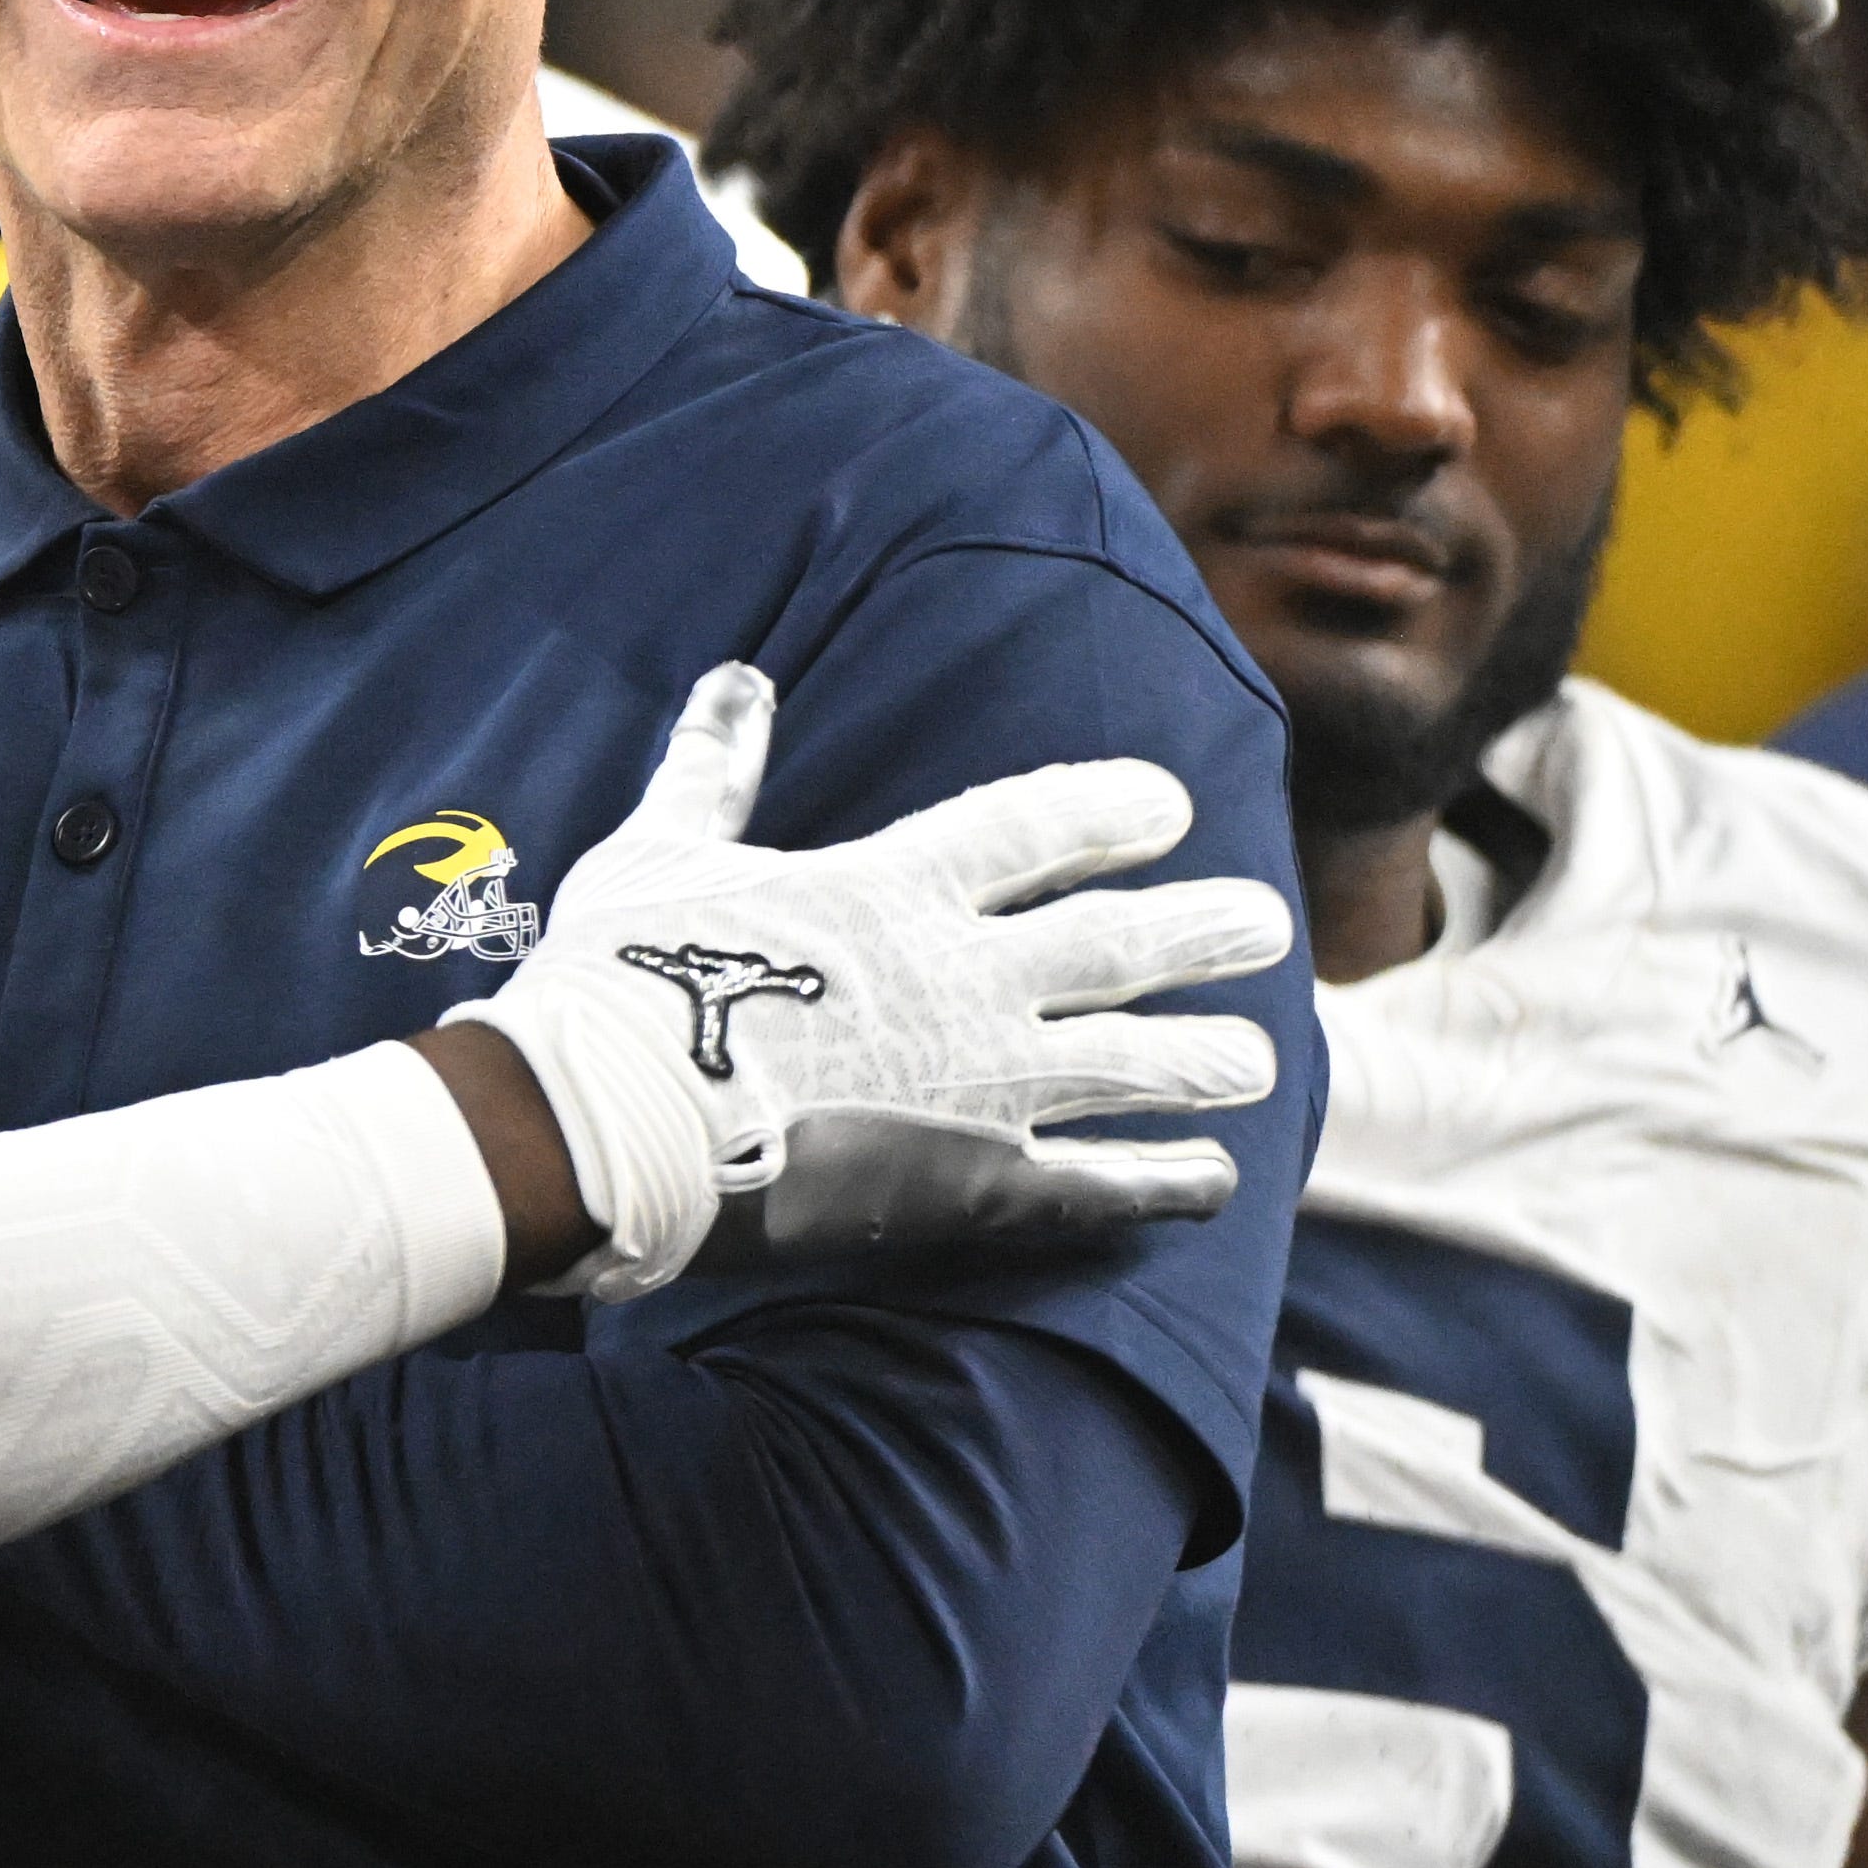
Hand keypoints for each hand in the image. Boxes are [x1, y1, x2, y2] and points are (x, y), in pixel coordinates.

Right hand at [449, 664, 1287, 1297]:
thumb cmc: (616, 979)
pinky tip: (1215, 1182)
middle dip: (1204, 929)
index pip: (1037, 826)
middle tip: (1267, 923)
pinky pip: (1095, 1186)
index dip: (1112, 809)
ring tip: (1260, 1060)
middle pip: (1119, 944)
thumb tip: (734, 681)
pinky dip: (1163, 1185)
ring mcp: (980, 1086)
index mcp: (891, 888)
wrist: (600, 1122)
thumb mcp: (656, 853)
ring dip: (1208, 1061)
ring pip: (1134, 1063)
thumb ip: (713, 770)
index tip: (1168, 806)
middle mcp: (963, 978)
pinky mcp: (969, 1186)